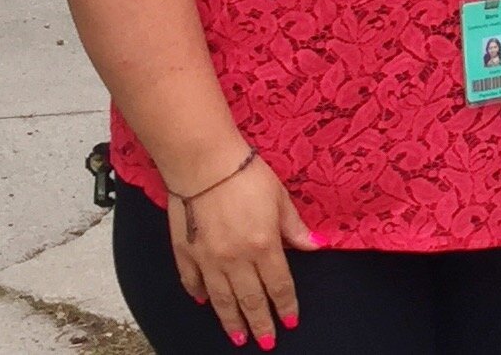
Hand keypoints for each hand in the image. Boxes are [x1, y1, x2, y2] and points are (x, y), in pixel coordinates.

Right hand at [167, 155, 322, 348]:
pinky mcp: (184, 252)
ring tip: (239, 338)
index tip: (291, 322)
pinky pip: (193, 282)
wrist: (203, 163)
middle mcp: (235, 259)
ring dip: (232, 321)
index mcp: (263, 246)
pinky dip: (200, 295)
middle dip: (261, 324)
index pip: (279, 286)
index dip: (286, 307)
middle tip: (267, 342)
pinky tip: (205, 303)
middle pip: (250, 300)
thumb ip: (294, 227)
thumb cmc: (245, 174)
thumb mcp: (280, 197)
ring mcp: (208, 259)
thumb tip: (316, 245)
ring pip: (222, 300)